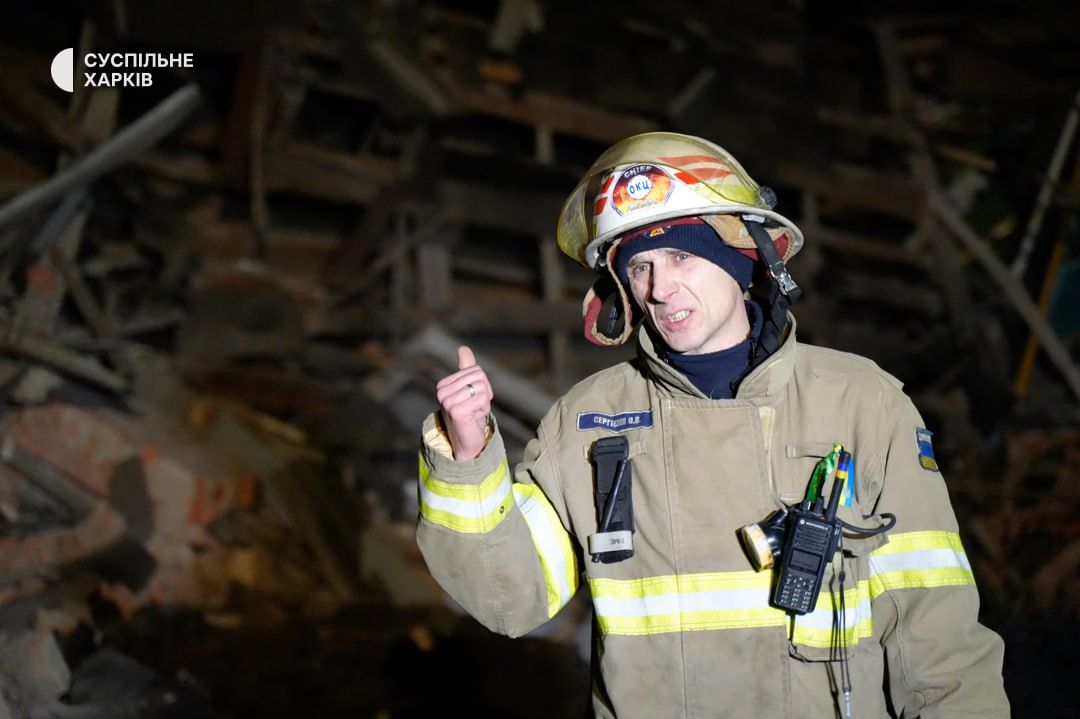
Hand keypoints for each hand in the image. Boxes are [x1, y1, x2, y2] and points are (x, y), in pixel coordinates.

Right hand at [436, 346, 493, 460]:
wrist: (468, 441)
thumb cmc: (470, 414)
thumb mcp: (470, 389)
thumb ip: (466, 369)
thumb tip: (463, 348)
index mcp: (443, 384)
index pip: (476, 370)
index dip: (483, 384)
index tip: (474, 399)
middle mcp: (442, 392)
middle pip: (479, 376)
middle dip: (485, 391)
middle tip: (476, 407)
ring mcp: (447, 401)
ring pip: (481, 387)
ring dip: (485, 402)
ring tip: (475, 412)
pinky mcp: (457, 411)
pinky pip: (483, 399)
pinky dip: (484, 409)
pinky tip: (475, 418)